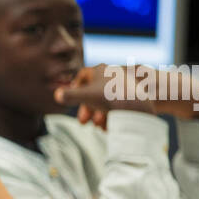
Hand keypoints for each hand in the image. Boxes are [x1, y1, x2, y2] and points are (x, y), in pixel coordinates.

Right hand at [57, 64, 198, 122]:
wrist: (142, 103)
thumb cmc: (112, 97)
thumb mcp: (86, 96)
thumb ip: (69, 95)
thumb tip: (56, 95)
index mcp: (100, 70)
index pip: (82, 76)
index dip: (74, 88)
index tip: (71, 100)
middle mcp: (112, 75)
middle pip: (94, 91)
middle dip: (87, 108)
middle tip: (84, 123)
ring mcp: (124, 85)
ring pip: (106, 101)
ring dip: (99, 115)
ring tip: (99, 128)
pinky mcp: (134, 95)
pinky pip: (118, 105)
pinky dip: (112, 115)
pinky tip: (111, 127)